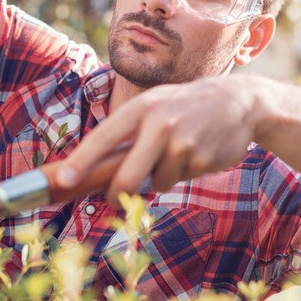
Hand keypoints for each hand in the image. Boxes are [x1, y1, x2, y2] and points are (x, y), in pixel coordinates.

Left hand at [56, 75, 264, 204]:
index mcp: (141, 108)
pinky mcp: (202, 160)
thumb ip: (129, 133)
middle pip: (126, 176)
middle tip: (113, 197)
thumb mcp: (154, 106)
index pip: (103, 137)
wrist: (238, 102)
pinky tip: (195, 153)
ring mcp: (182, 143)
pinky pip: (179, 181)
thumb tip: (94, 171)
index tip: (62, 180)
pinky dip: (182, 174)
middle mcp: (160, 123)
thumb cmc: (183, 107)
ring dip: (161, 177)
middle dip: (116, 193)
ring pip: (156, 183)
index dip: (80, 161)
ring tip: (176, 152)